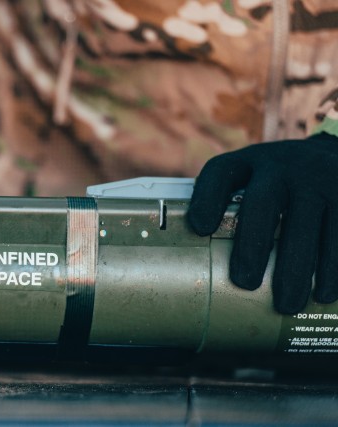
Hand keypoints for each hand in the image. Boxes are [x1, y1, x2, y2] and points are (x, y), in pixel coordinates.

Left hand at [187, 133, 337, 313]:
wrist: (334, 156)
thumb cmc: (279, 180)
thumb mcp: (251, 176)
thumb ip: (224, 204)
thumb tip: (200, 255)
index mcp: (249, 163)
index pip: (220, 173)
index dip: (207, 199)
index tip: (201, 229)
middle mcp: (284, 167)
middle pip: (263, 205)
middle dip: (252, 247)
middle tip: (245, 283)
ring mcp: (321, 180)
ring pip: (308, 227)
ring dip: (299, 270)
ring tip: (288, 304)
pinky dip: (336, 269)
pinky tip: (327, 293)